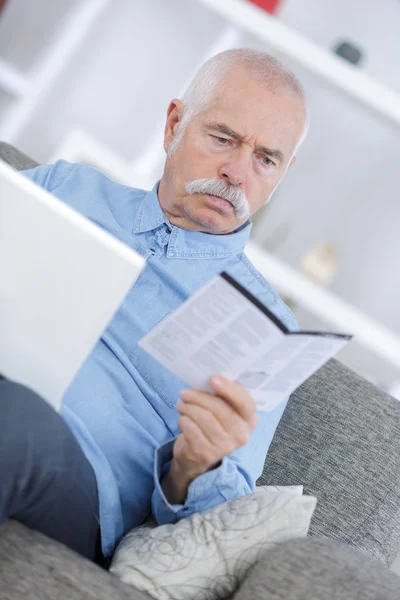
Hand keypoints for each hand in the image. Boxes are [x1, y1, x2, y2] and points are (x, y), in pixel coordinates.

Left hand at [161, 376, 257, 503]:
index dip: (229, 389)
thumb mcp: (223, 410)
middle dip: (199, 397)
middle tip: (185, 393)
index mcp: (250, 420)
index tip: (213, 379)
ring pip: (203, 418)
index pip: (245, 403)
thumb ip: (223, 395)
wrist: (198, 457)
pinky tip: (183, 419)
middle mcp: (241, 435)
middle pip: (220, 409)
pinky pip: (191, 429)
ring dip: (188, 407)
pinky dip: (183, 420)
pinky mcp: (206, 454)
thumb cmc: (212, 424)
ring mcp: (224, 447)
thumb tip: (212, 377)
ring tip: (181, 404)